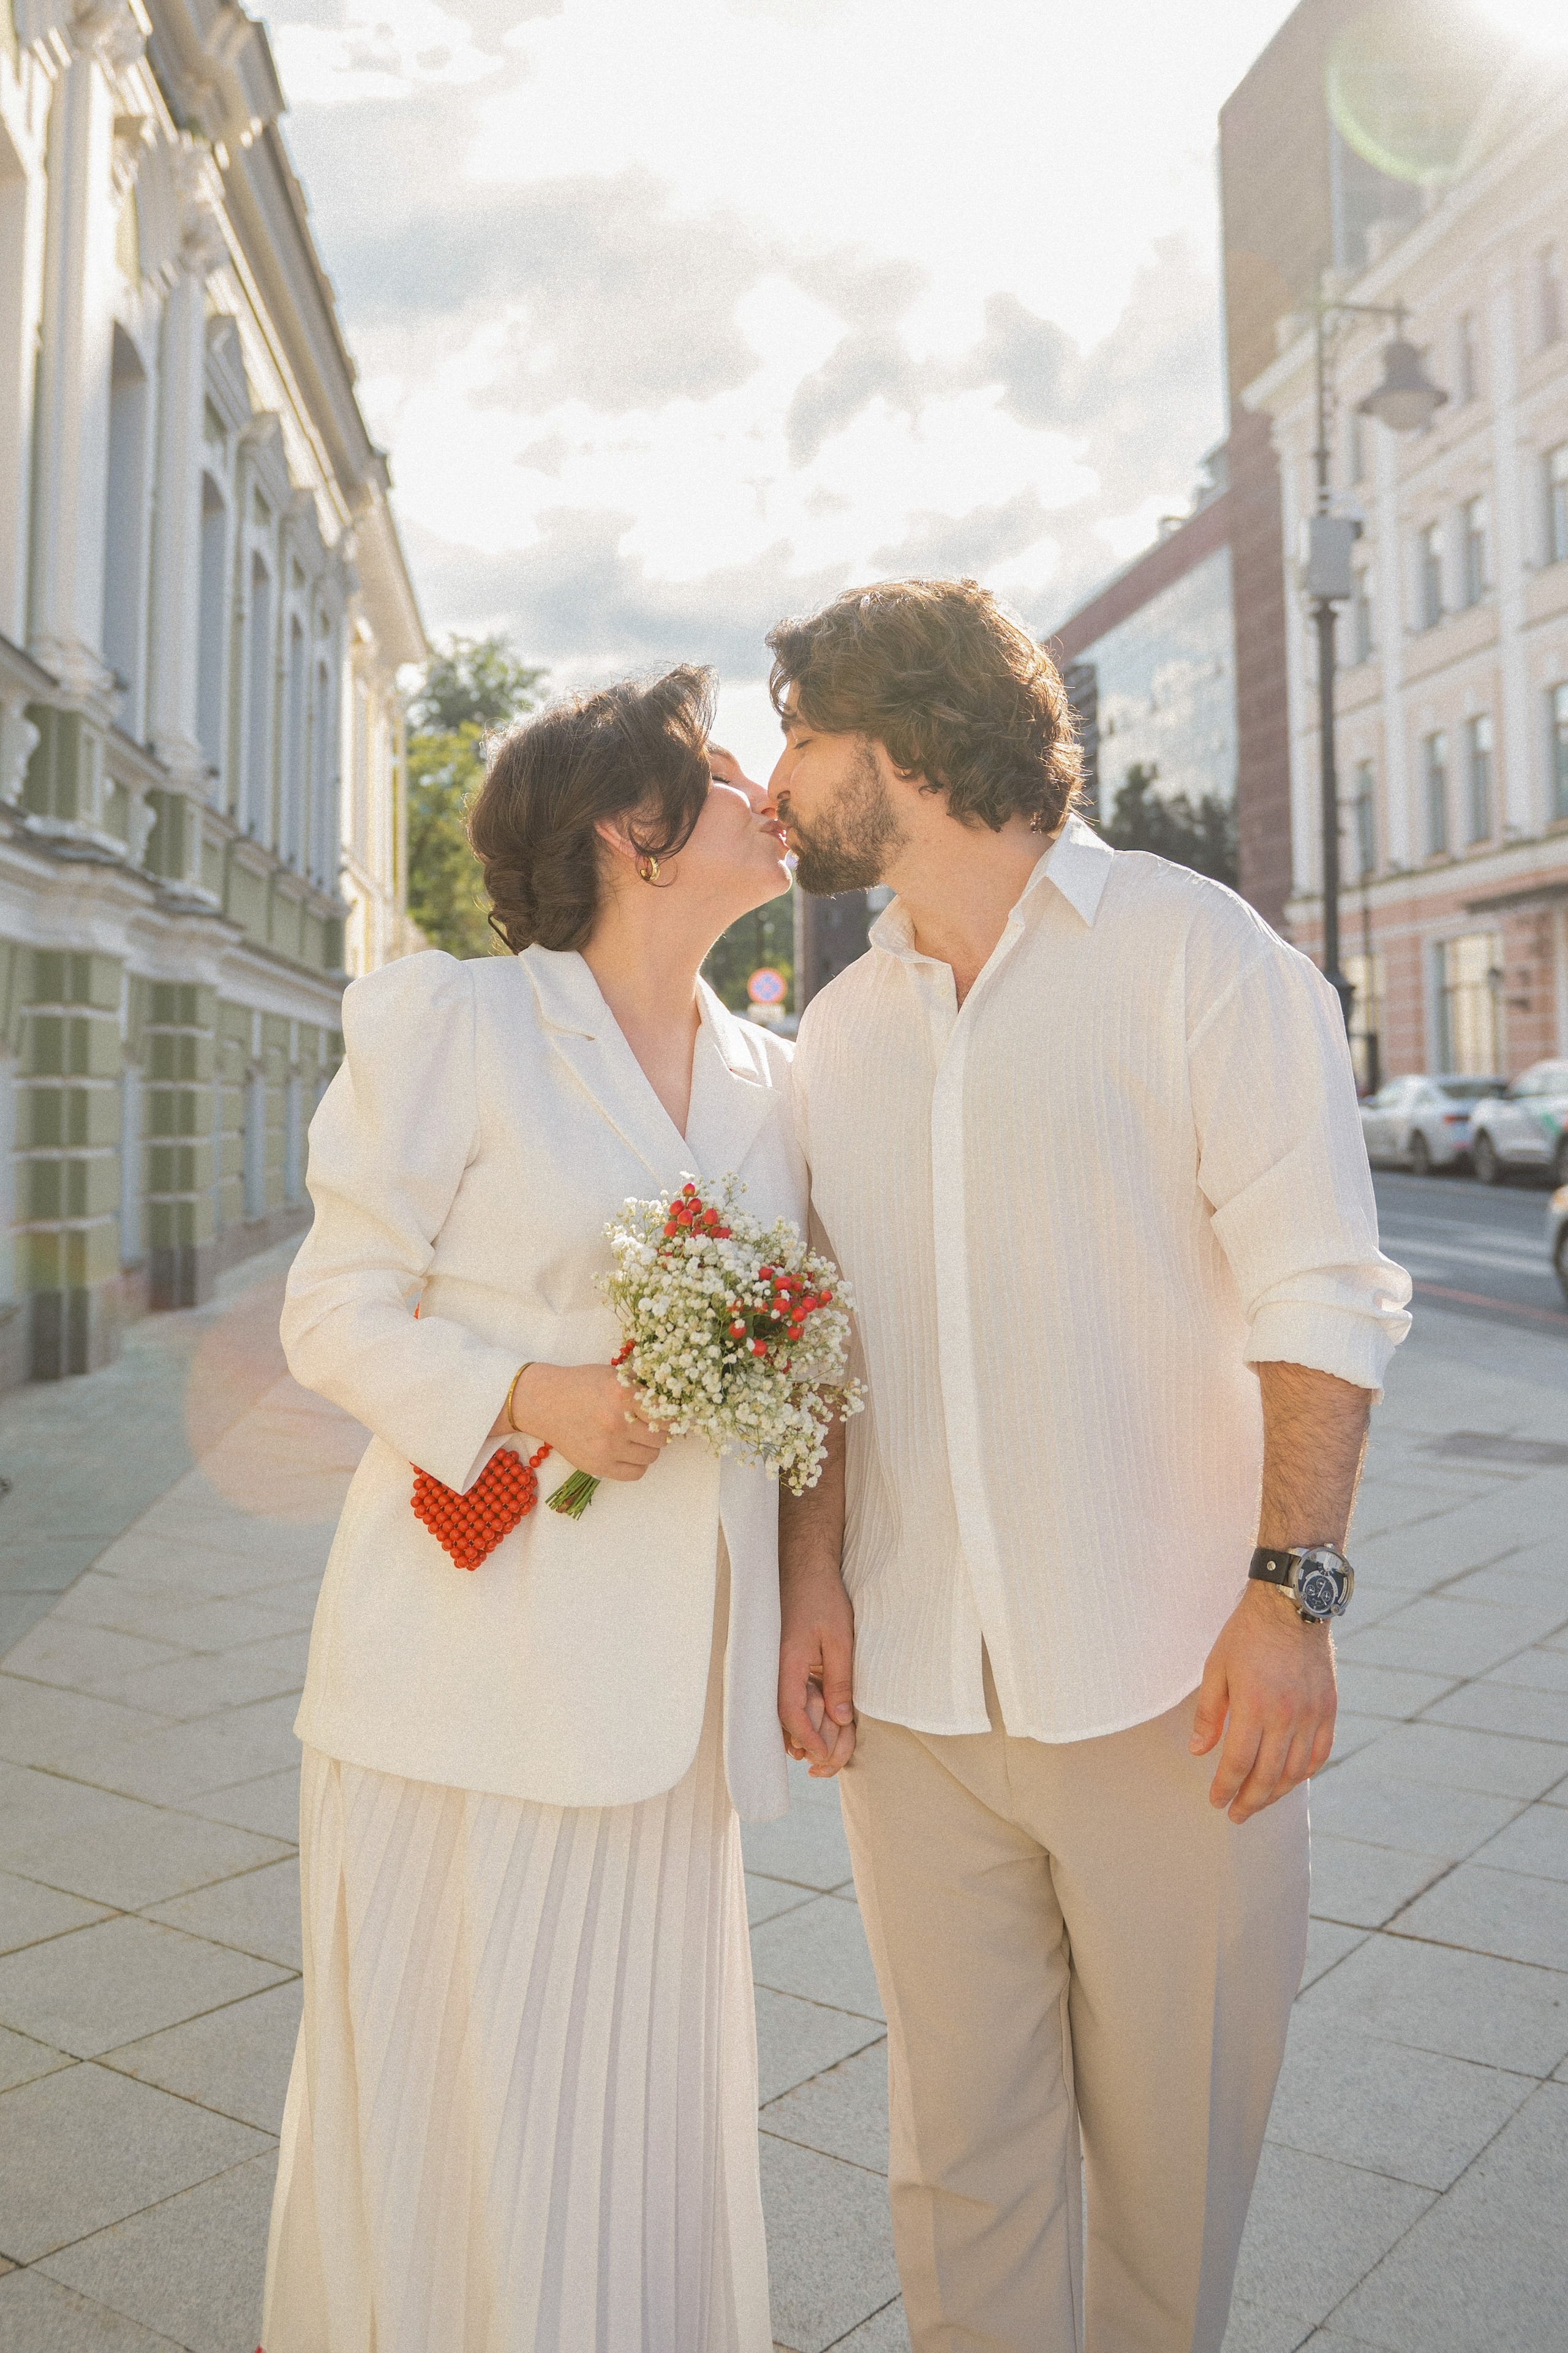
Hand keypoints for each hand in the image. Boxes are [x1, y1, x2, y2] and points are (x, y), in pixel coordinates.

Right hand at [507, 1362, 668, 1482]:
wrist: (544, 1402)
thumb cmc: (581, 1385)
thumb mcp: (614, 1375)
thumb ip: (643, 1386)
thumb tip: (675, 1401)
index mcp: (623, 1394)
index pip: (666, 1415)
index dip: (672, 1417)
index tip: (669, 1416)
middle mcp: (616, 1422)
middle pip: (661, 1438)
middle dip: (661, 1432)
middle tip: (651, 1426)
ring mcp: (607, 1447)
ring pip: (651, 1457)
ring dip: (648, 1448)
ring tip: (636, 1438)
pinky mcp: (598, 1466)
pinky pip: (636, 1473)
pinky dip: (637, 1464)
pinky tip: (628, 1452)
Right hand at [779, 1565, 855, 1775]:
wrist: (804, 1567)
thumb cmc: (822, 1598)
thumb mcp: (839, 1639)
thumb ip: (840, 1681)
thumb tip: (841, 1721)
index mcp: (785, 1663)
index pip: (790, 1713)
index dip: (808, 1738)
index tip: (824, 1755)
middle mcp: (773, 1670)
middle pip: (786, 1720)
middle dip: (809, 1744)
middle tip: (830, 1762)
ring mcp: (775, 1668)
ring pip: (787, 1712)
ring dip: (807, 1733)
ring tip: (828, 1752)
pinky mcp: (781, 1664)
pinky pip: (789, 1697)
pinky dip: (804, 1716)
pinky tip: (819, 1726)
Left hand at [1191, 1582, 1336, 1823]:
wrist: (1292, 1604)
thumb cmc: (1248, 1634)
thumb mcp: (1216, 1668)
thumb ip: (1209, 1714)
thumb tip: (1198, 1752)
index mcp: (1254, 1706)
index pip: (1237, 1764)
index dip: (1225, 1788)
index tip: (1216, 1802)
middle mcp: (1286, 1716)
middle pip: (1268, 1776)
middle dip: (1249, 1801)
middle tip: (1235, 1815)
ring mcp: (1312, 1714)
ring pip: (1296, 1772)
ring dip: (1276, 1794)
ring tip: (1258, 1801)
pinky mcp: (1328, 1709)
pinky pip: (1320, 1754)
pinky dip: (1305, 1773)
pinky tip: (1290, 1780)